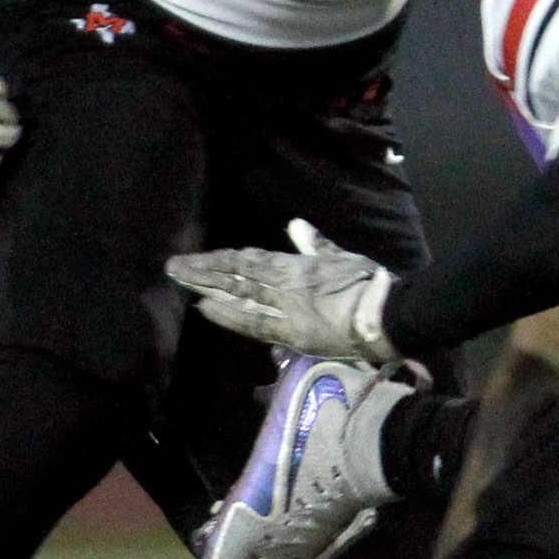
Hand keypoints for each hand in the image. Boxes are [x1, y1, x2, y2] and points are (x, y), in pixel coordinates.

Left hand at [166, 218, 397, 362]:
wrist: (384, 315)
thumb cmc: (368, 282)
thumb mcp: (342, 257)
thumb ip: (316, 244)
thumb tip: (296, 225)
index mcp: (297, 266)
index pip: (251, 260)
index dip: (222, 259)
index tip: (199, 258)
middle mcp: (284, 285)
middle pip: (237, 276)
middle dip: (205, 273)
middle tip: (174, 267)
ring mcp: (284, 310)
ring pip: (238, 296)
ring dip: (208, 290)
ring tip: (183, 283)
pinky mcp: (290, 333)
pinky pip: (253, 322)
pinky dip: (228, 315)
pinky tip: (207, 309)